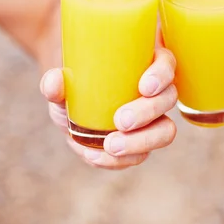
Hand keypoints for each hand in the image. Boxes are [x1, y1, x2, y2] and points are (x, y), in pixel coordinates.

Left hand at [40, 46, 177, 169]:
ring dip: (140, 141)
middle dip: (147, 112)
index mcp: (146, 65)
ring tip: (110, 145)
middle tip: (120, 120)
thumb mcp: (63, 81)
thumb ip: (55, 81)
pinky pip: (140, 156)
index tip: (144, 86)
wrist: (71, 109)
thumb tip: (55, 81)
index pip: (167, 64)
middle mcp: (156, 92)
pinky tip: (94, 155)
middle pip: (168, 99)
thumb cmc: (76, 85)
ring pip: (164, 131)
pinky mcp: (142, 144)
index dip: (161, 75)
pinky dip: (118, 160)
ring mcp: (153, 121)